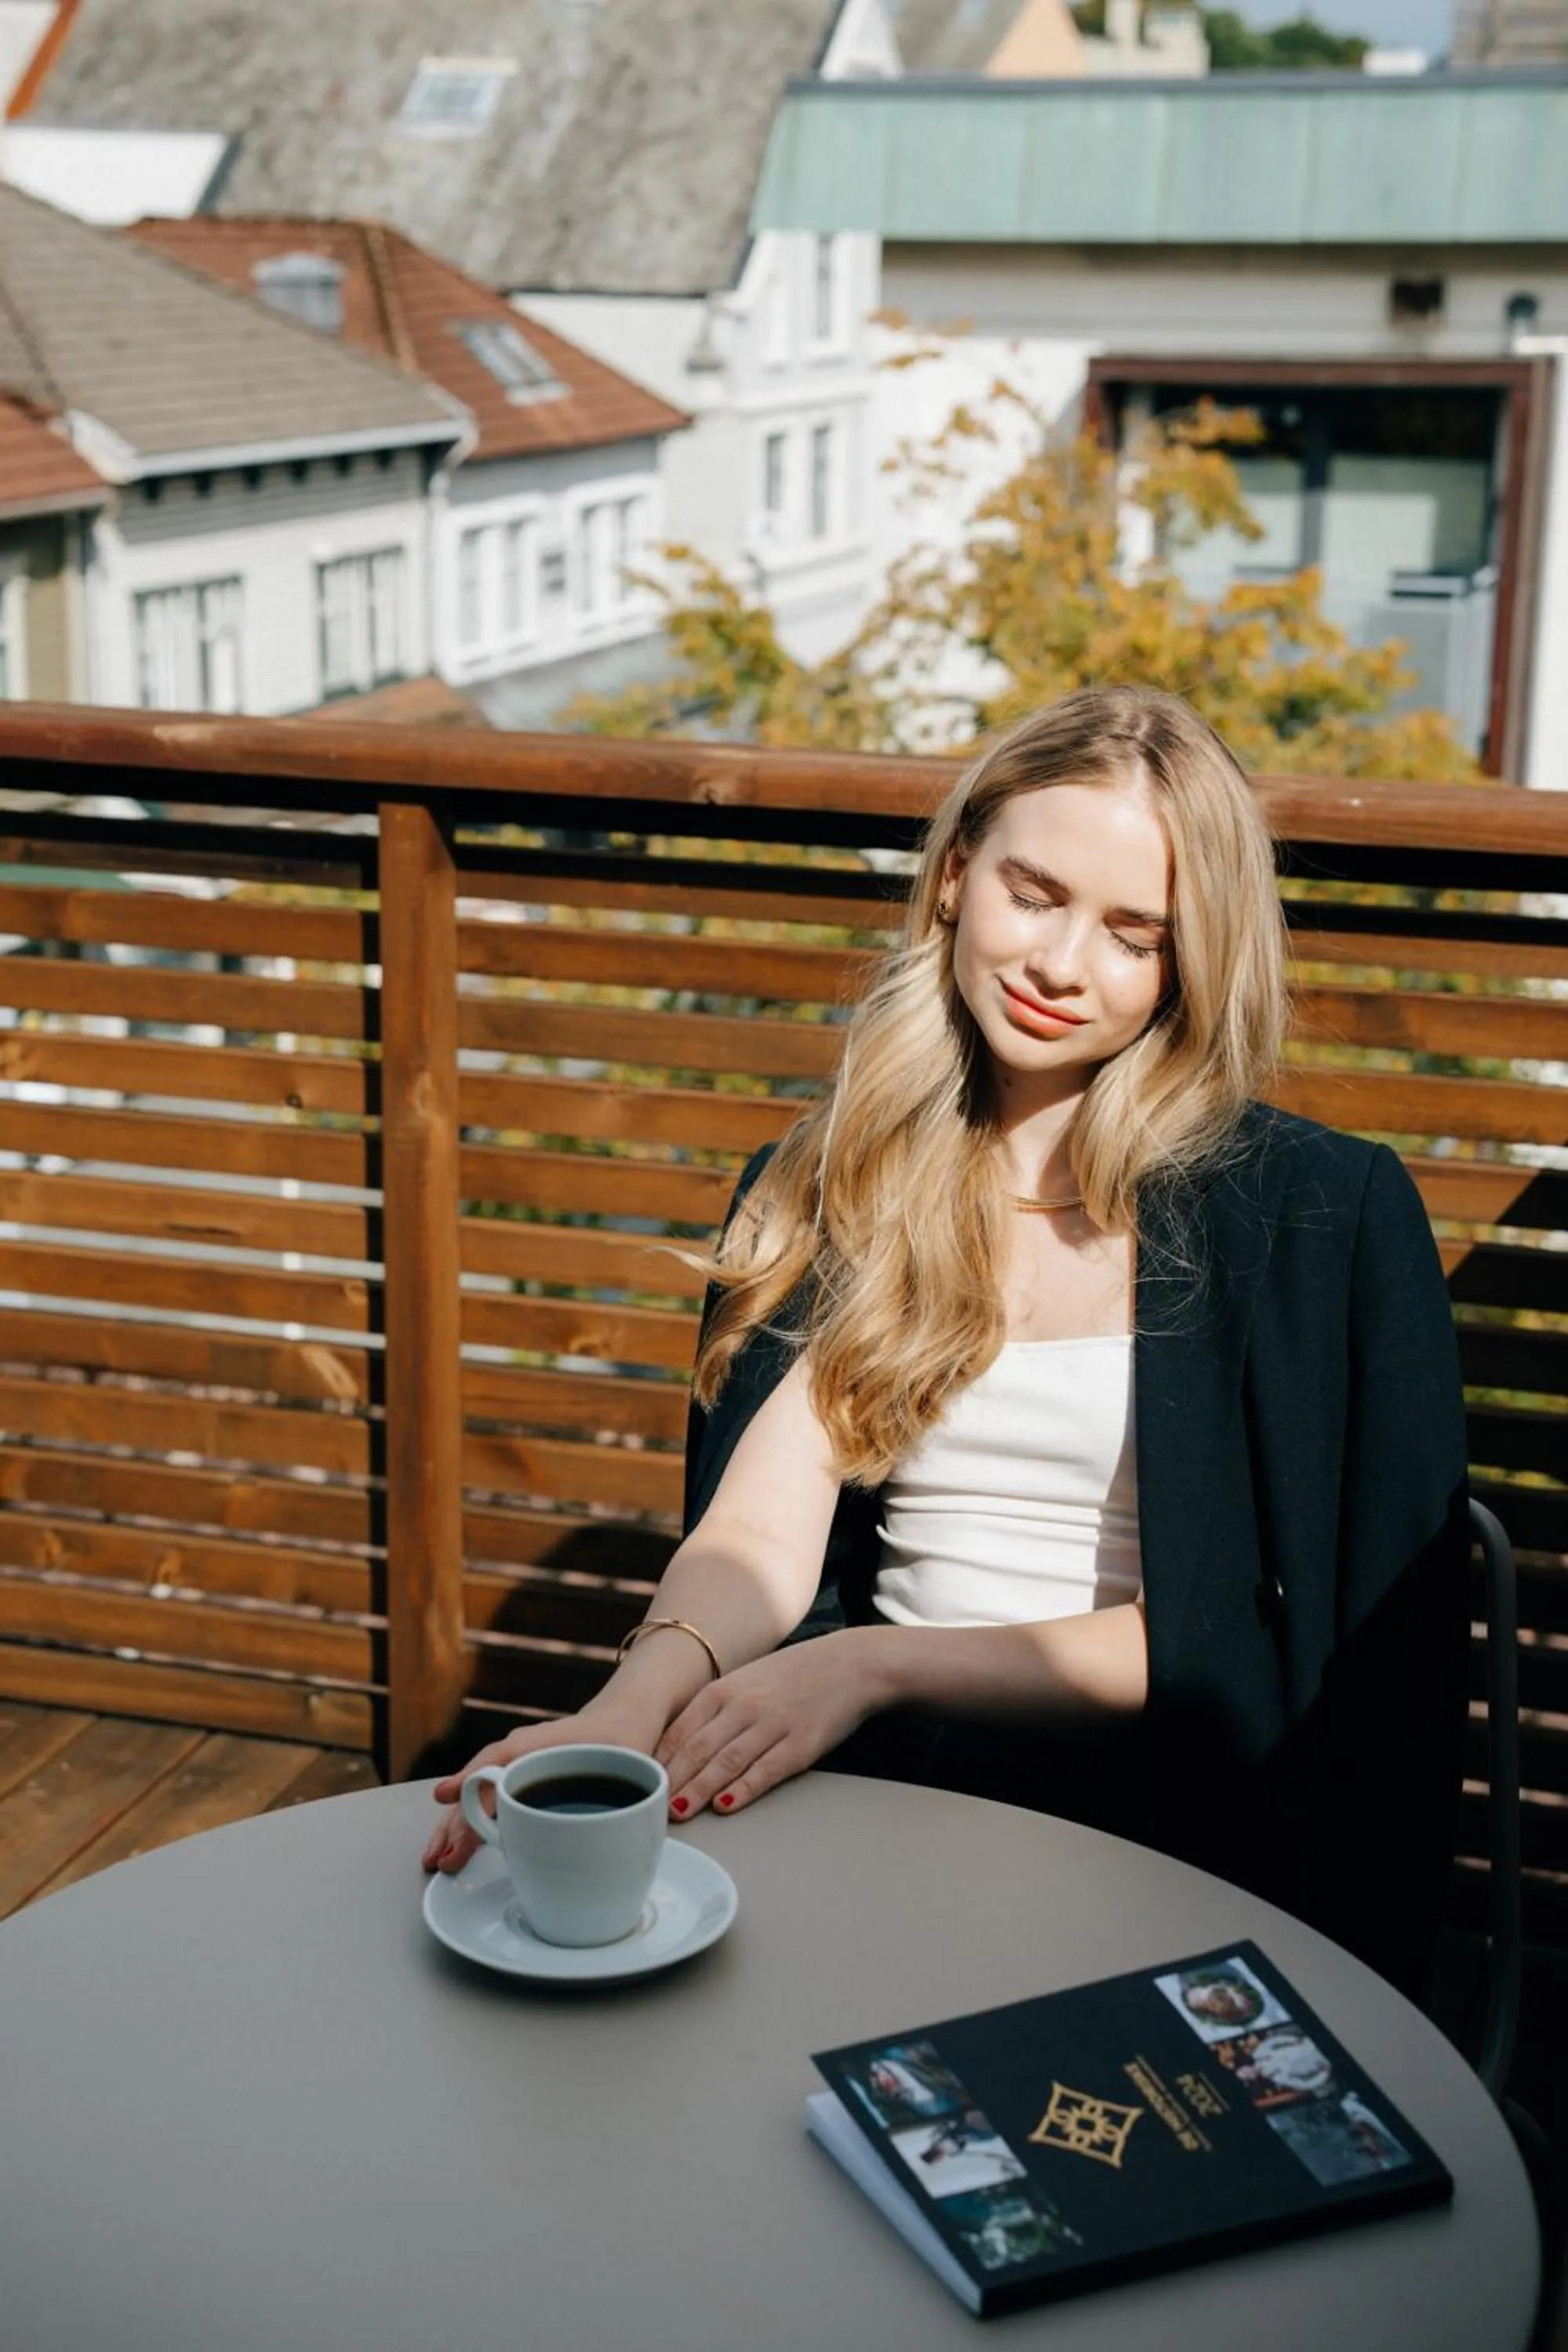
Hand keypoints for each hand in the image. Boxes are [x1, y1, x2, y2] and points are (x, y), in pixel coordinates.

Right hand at [421, 1706, 659, 1875]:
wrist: (623, 1715)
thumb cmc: (624, 1737)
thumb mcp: (631, 1756)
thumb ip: (632, 1784)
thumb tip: (635, 1820)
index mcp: (546, 1742)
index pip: (501, 1759)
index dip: (474, 1778)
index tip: (448, 1796)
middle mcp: (523, 1751)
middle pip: (480, 1783)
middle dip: (457, 1821)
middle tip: (440, 1859)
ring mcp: (517, 1764)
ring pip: (477, 1793)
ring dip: (456, 1825)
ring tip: (437, 1859)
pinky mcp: (519, 1778)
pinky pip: (486, 1798)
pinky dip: (469, 1822)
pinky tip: (460, 1846)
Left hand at [655, 1631, 879, 1819]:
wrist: (848, 1664)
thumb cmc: (791, 1677)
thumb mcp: (746, 1682)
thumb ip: (713, 1710)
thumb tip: (677, 1748)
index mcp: (723, 1690)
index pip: (678, 1731)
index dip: (657, 1762)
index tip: (638, 1787)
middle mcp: (743, 1705)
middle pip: (697, 1749)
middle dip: (671, 1781)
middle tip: (647, 1808)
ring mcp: (772, 1724)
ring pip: (726, 1761)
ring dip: (699, 1790)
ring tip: (678, 1812)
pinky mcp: (800, 1743)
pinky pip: (766, 1769)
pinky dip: (744, 1789)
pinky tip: (727, 1805)